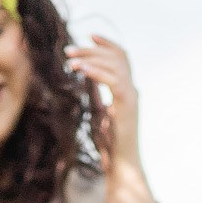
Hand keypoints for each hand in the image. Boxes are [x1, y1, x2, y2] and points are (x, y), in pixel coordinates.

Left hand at [64, 36, 152, 202]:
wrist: (122, 166)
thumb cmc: (109, 147)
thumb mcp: (100, 116)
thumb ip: (97, 99)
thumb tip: (84, 86)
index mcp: (126, 90)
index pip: (121, 57)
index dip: (107, 44)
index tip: (88, 36)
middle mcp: (132, 90)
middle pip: (117, 57)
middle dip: (93, 49)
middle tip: (68, 50)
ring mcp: (132, 98)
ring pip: (116, 65)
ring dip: (91, 58)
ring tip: (70, 60)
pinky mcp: (128, 107)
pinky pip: (115, 81)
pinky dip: (98, 72)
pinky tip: (82, 70)